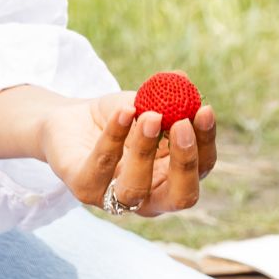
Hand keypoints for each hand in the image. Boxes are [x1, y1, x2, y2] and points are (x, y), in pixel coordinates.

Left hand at [36, 93, 216, 217]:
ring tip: (149, 115)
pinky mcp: (85, 189)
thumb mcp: (145, 102)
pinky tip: (123, 111)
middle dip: (185, 163)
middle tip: (182, 125)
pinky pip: (102, 166)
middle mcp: (150, 196)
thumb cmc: (117, 117)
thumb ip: (165, 96)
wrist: (71, 120)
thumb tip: (183, 80)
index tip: (204, 110)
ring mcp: (116, 198)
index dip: (207, 142)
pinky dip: (114, 137)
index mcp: (173, 176)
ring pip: (136, 188)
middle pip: (181, 196)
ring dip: (146, 151)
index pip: (202, 167)